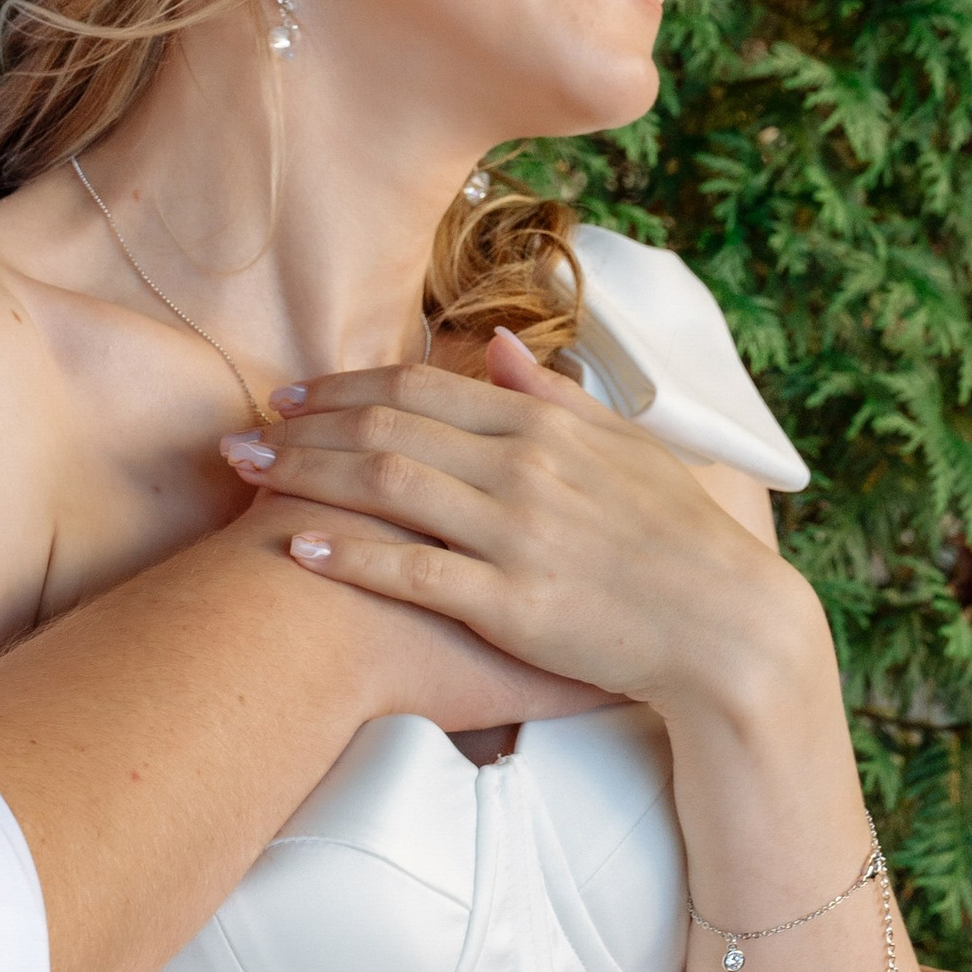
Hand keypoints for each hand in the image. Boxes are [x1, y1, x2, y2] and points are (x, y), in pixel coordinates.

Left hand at [232, 334, 824, 723]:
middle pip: (388, 427)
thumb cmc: (680, 540)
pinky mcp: (510, 603)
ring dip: (307, 476)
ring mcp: (515, 534)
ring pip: (387, 485)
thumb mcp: (627, 447)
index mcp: (545, 426)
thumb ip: (554, 397)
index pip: (422, 385)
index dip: (345, 385)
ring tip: (248, 477)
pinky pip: (413, 571)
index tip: (291, 394)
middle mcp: (522, 468)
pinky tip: (298, 548)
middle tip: (242, 434)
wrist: (729, 628)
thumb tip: (500, 344)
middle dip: (304, 427)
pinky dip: (351, 556)